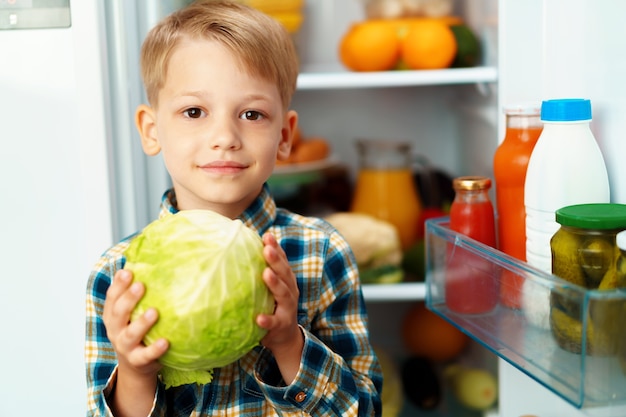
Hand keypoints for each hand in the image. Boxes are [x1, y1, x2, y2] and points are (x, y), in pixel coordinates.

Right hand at [103, 269, 168, 378]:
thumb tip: (149, 260)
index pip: (112, 298)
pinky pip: (146, 355)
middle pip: (118, 313)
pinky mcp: (138, 361)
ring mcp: (125, 347)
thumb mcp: (132, 312)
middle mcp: (116, 330)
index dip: (118, 285)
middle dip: (128, 299)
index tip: (128, 271)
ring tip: (154, 312)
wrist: (135, 366)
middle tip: (140, 285)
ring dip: (141, 323)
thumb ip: (136, 292)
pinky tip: (166, 341)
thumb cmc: (136, 330)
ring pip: (130, 335)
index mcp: (113, 315)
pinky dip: (155, 349)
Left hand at [256, 233, 302, 382]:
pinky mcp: (282, 326)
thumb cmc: (272, 307)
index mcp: (286, 281)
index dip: (276, 248)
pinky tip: (258, 318)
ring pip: (284, 294)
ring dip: (275, 283)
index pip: (282, 261)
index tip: (267, 235)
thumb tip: (235, 252)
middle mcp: (290, 292)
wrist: (285, 338)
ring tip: (266, 274)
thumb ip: (259, 274)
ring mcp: (288, 309)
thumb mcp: (268, 290)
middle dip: (276, 260)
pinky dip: (267, 320)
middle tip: (266, 248)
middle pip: (285, 273)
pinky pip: (274, 322)